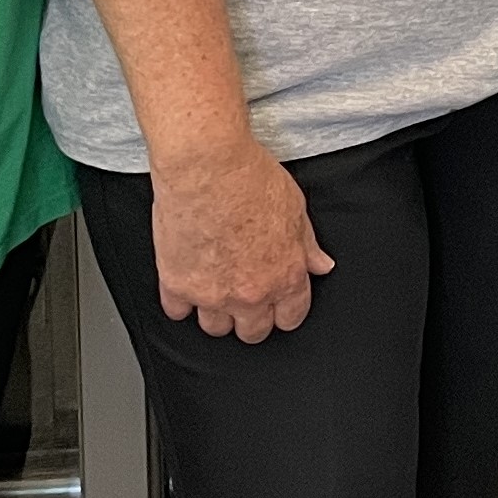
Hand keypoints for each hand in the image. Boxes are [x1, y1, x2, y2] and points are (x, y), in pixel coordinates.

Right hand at [153, 139, 335, 340]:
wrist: (205, 165)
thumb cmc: (249, 178)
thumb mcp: (295, 208)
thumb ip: (307, 245)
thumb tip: (320, 265)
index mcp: (285, 275)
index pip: (291, 317)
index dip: (285, 312)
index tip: (278, 305)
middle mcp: (250, 292)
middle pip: (253, 331)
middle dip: (251, 318)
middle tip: (244, 297)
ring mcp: (211, 293)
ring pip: (215, 328)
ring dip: (216, 313)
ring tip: (215, 289)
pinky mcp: (176, 284)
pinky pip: (177, 311)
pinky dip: (181, 301)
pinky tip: (187, 283)